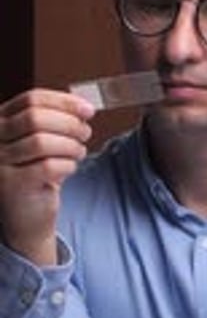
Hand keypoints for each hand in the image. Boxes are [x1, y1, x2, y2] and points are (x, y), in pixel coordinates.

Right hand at [0, 88, 94, 264]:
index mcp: (0, 121)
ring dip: (70, 145)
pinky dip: (66, 165)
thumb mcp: (41, 141)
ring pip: (41, 142)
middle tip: (86, 133)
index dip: (64, 102)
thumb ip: (55, 120)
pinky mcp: (11, 184)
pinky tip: (69, 168)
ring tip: (78, 153)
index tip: (88, 110)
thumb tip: (83, 107)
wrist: (26, 218)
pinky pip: (47, 166)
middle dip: (69, 123)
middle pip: (36, 118)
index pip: (32, 99)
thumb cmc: (36, 176)